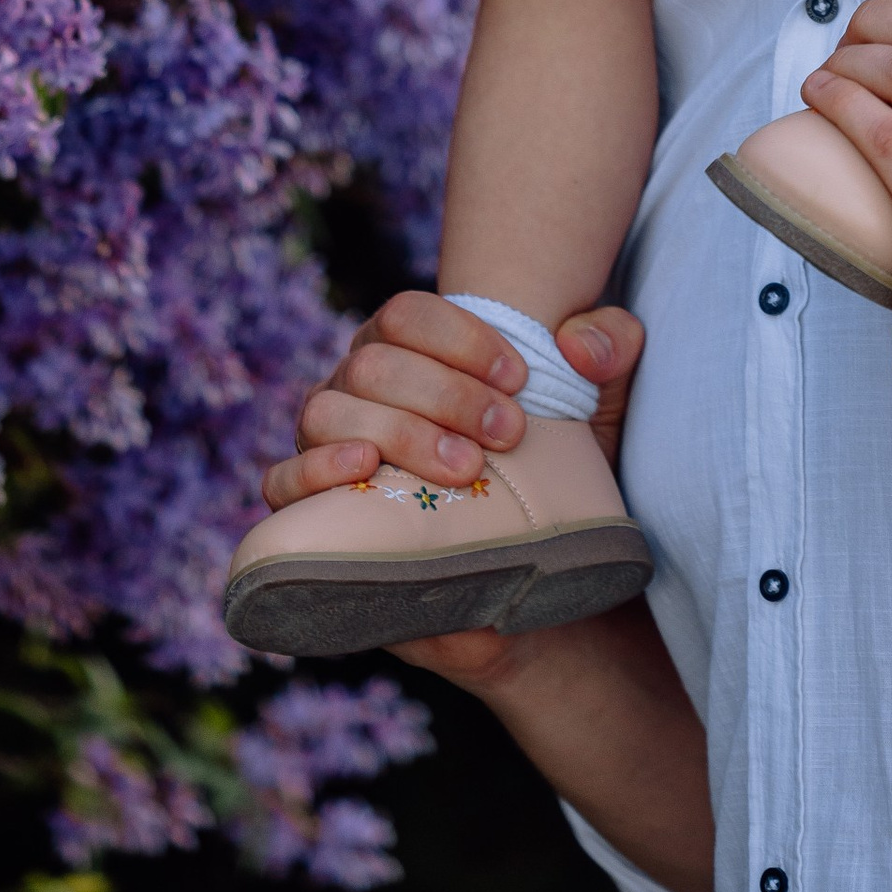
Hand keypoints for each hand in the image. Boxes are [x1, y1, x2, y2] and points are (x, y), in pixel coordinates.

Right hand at [256, 291, 643, 688]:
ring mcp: (331, 451)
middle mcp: (360, 391)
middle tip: (508, 436)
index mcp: (412, 350)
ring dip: (398, 433)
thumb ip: (612, 348)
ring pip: (327, 412)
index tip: (522, 377)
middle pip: (373, 363)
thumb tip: (582, 344)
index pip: (407, 314)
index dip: (460, 337)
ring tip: (463, 469)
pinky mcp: (316, 518)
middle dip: (445, 394)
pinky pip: (280, 483)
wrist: (546, 578)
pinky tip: (361, 473)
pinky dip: (309, 472)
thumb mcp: (603, 405)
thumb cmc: (564, 472)